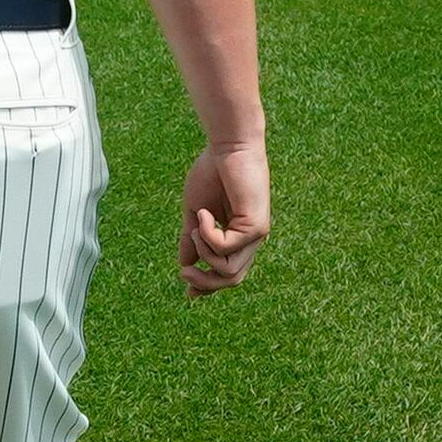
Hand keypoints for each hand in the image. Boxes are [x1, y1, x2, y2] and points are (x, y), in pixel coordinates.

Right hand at [177, 139, 269, 294]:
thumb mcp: (196, 214)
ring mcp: (257, 235)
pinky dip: (208, 235)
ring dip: (204, 252)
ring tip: (195, 227)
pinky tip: (205, 214)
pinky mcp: (257, 226)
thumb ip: (192, 240)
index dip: (208, 287)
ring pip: (229, 270)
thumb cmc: (212, 174)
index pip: (228, 273)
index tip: (188, 294)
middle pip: (231, 279)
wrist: (228, 147)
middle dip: (205, 283)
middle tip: (184, 273)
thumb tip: (185, 265)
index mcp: (239, 237)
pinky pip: (226, 247)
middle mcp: (252, 240)